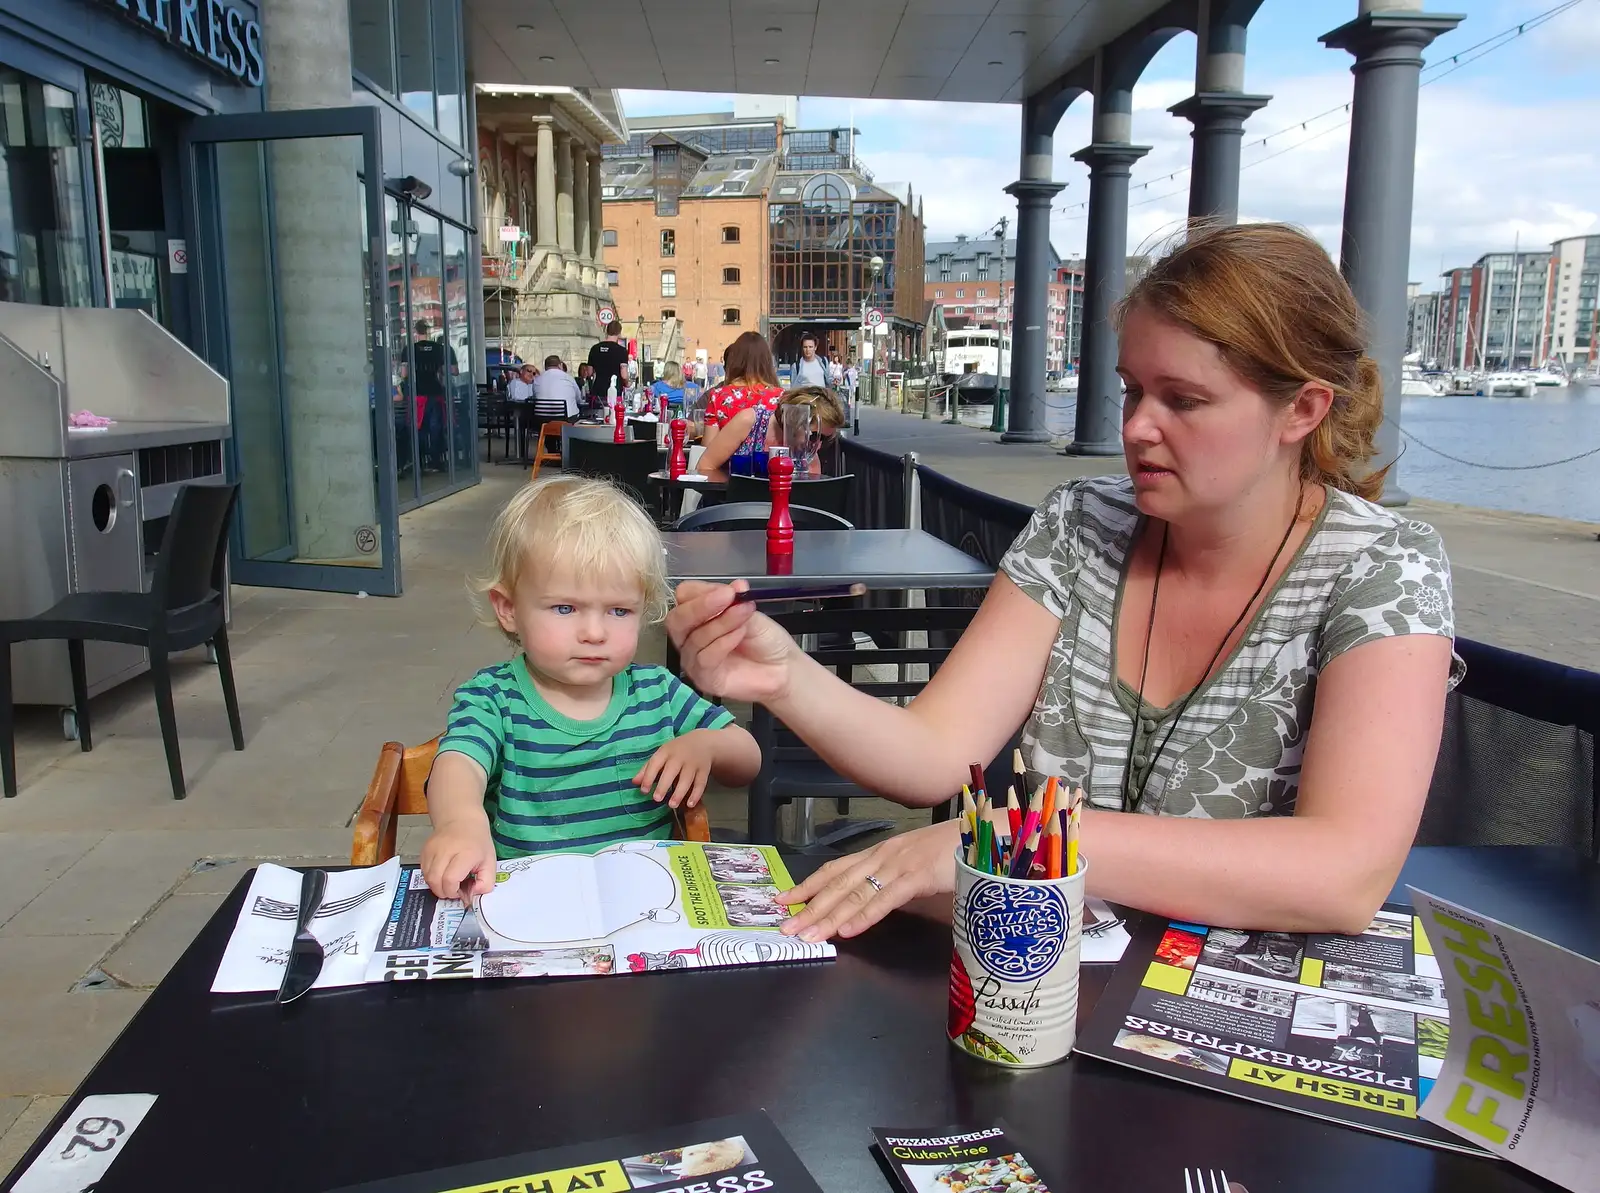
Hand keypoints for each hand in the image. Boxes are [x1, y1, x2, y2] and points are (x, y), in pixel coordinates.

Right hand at [419, 822, 496, 900]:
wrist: (462, 819)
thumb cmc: (477, 841)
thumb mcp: (490, 862)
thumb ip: (486, 883)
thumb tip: (473, 896)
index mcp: (465, 853)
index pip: (450, 880)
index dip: (454, 892)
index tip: (462, 891)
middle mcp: (445, 851)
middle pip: (435, 881)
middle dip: (444, 892)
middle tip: (455, 889)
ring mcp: (432, 850)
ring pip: (427, 878)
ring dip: (437, 886)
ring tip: (449, 881)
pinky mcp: (424, 850)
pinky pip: (423, 871)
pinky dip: (431, 877)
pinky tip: (442, 873)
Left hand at [634, 729, 716, 807]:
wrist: (702, 742)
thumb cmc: (676, 751)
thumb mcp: (662, 755)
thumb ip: (648, 768)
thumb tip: (634, 783)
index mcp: (666, 751)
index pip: (655, 763)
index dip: (648, 776)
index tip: (643, 790)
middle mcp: (680, 757)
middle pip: (671, 771)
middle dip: (664, 785)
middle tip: (656, 799)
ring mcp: (693, 763)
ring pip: (687, 779)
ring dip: (679, 792)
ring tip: (672, 805)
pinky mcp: (704, 770)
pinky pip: (701, 783)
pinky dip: (696, 794)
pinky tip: (690, 804)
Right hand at [664, 581, 796, 704]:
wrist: (783, 666)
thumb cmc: (764, 639)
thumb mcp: (748, 611)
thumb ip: (733, 600)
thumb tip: (734, 585)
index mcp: (697, 617)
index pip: (682, 598)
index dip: (700, 592)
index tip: (727, 590)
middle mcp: (689, 638)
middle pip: (676, 620)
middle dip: (701, 606)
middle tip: (728, 597)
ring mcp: (694, 660)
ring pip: (695, 638)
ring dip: (722, 623)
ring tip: (744, 614)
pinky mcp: (704, 679)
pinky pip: (705, 658)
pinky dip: (723, 642)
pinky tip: (740, 634)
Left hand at [775, 820, 962, 941]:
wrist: (987, 833)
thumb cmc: (955, 850)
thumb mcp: (917, 865)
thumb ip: (896, 881)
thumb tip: (875, 902)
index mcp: (881, 853)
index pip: (836, 869)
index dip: (809, 885)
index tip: (785, 900)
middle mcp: (884, 856)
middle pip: (838, 883)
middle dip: (810, 906)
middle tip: (785, 926)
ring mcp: (900, 865)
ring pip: (856, 893)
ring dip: (829, 916)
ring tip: (809, 935)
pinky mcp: (918, 876)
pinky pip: (886, 899)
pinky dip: (865, 916)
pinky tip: (848, 931)